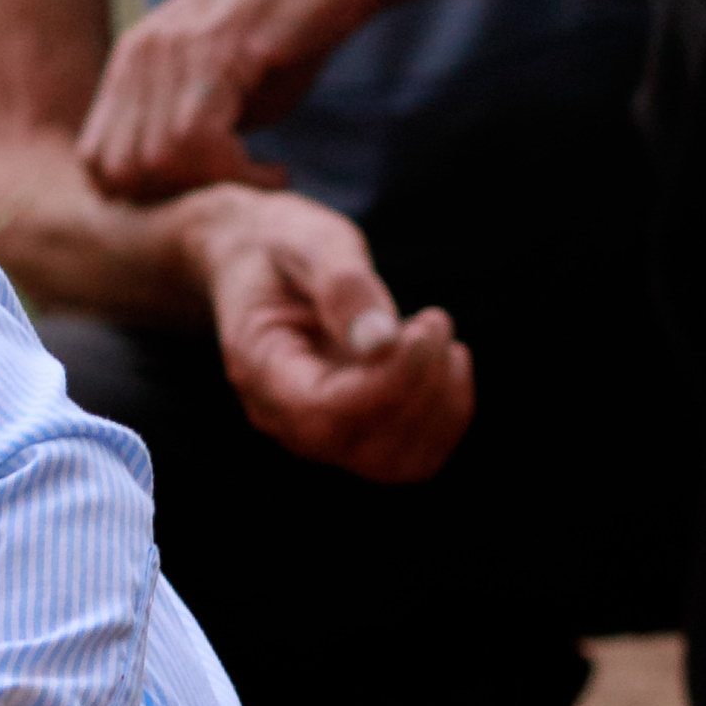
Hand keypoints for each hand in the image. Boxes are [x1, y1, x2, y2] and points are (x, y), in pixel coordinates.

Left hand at [78, 0, 401, 201]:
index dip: (146, 195)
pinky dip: (237, 175)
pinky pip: (197, 141)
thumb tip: (184, 183)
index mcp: (132, 62)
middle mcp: (141, 54)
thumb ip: (193, 128)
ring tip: (264, 181)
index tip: (206, 195)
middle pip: (116, 172)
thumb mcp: (228, 84)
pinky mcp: (217, 49)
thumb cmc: (293, 25)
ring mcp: (173, 49)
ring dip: (210, 189)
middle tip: (233, 195)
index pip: (96, 159)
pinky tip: (279, 172)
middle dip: (175, 201)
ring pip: (153, 162)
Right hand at [188, 190, 472, 483]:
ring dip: (440, 404)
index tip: (420, 328)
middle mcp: (285, 417)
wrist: (259, 261)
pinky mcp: (356, 432)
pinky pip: (415, 456)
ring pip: (398, 463)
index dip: (387, 384)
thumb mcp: (306, 242)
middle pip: (367, 448)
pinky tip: (440, 358)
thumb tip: (382, 341)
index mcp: (260, 369)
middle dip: (421, 388)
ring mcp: (320, 432)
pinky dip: (446, 412)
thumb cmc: (282, 246)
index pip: (325, 415)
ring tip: (434, 336)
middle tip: (433, 319)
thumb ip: (342, 287)